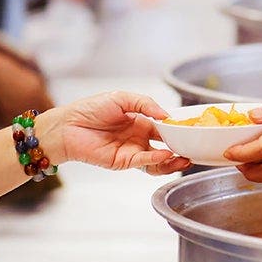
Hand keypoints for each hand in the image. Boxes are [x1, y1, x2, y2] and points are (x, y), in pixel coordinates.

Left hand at [58, 91, 190, 174]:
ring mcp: (132, 152)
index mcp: (141, 122)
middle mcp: (139, 138)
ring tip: (184, 158)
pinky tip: (164, 154)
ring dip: (172, 161)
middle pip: (165, 147)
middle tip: (194, 148)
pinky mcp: (123, 162)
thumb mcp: (122, 98)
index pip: (165, 129)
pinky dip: (156, 160)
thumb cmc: (91, 109)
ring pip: (158, 161)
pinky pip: (143, 163)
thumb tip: (167, 115)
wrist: (68, 125)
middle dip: (180, 150)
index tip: (192, 130)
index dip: (178, 131)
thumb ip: (146, 104)